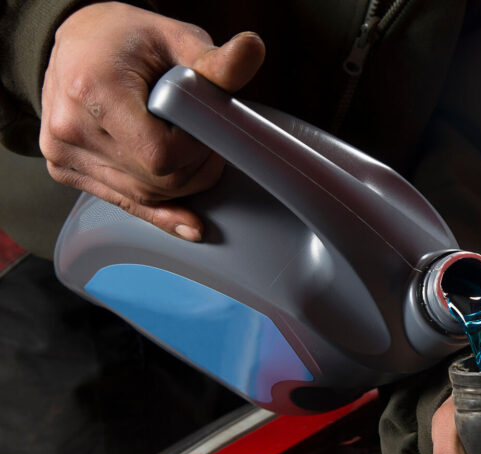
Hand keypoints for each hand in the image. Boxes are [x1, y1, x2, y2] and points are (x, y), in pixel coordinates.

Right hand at [40, 2, 264, 239]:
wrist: (79, 43)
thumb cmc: (128, 39)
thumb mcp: (177, 40)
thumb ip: (216, 62)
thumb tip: (253, 48)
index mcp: (93, 89)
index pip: (161, 155)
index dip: (197, 151)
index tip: (207, 129)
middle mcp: (70, 126)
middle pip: (156, 181)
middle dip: (195, 169)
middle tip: (206, 140)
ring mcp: (62, 151)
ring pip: (144, 196)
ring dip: (180, 185)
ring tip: (188, 148)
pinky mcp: (64, 169)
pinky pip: (124, 201)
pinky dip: (161, 208)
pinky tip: (190, 222)